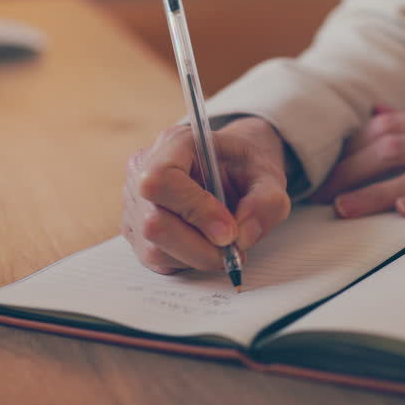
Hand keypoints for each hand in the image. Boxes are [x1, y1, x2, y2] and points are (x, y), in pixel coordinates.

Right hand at [123, 117, 290, 273]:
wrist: (233, 170)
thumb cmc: (246, 167)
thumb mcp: (270, 177)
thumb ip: (266, 203)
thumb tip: (243, 236)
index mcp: (175, 144)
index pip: (162, 179)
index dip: (195, 210)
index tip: (230, 232)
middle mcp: (143, 170)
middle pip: (154, 222)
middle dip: (200, 246)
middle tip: (234, 249)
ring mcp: (134, 202)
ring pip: (154, 248)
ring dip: (197, 256)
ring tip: (223, 245)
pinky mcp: (136, 231)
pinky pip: (156, 259)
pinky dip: (187, 261)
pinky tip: (204, 244)